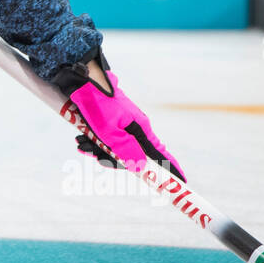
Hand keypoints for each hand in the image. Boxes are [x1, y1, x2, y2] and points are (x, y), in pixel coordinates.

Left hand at [55, 55, 185, 181]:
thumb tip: (142, 168)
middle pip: (131, 157)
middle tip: (93, 153)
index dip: (171, 168)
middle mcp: (134, 128)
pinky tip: (80, 139)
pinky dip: (92, 143)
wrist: (81, 79)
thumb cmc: (96, 102)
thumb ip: (125, 149)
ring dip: (96, 150)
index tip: (182, 183)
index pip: (161, 154)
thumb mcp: (109, 130)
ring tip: (81, 142)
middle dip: (111, 159)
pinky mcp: (109, 122)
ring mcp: (122, 125)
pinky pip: (104, 141)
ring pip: (114, 150)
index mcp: (140, 130)